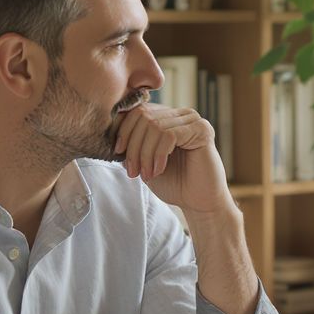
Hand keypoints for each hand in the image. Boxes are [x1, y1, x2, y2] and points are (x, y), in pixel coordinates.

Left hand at [115, 103, 230, 215]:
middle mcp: (181, 114)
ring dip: (145, 154)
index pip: (138, 110)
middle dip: (133, 146)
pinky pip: (170, 135)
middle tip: (133, 171)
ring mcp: (193, 120)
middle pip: (144, 117)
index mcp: (167, 117)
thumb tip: (111, 128)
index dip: (124, 131)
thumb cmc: (174, 183)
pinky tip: (159, 170)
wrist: (198, 202)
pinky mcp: (202, 130)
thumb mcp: (144, 161)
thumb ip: (132, 144)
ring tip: (146, 175)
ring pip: (155, 126)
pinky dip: (159, 154)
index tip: (118, 154)